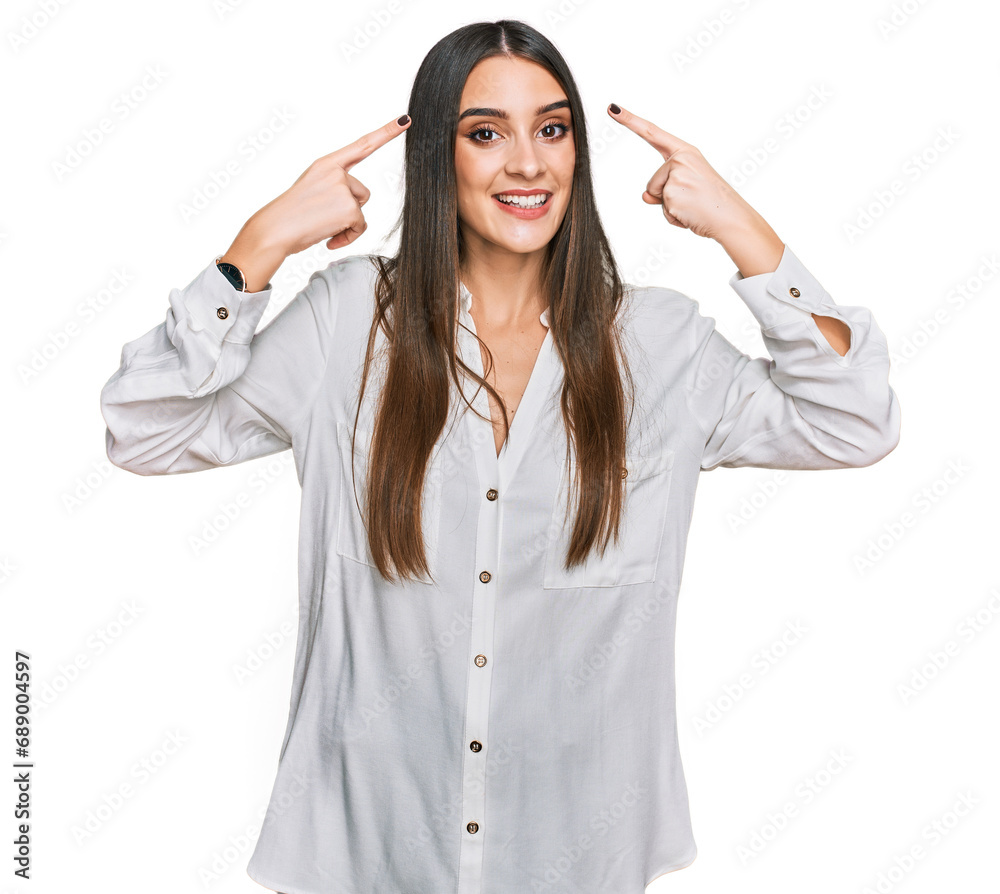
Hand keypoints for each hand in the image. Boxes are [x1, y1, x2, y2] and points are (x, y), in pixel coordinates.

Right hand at [254, 114, 411, 255]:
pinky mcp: (349, 207)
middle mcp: (335, 171)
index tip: (404, 121)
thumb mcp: (312, 191)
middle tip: (322, 216)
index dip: (385, 133)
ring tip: (323, 225)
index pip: (362, 145)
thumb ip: (334, 189)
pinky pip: (360, 227)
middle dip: (349, 209)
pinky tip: (329, 238)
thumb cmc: (291, 215)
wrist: (275, 230)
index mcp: (325, 164)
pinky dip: (348, 237)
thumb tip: (354, 208)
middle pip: (362, 193)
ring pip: (361, 210)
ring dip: (348, 223)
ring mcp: (342, 187)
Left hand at [608, 104, 759, 242]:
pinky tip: (692, 214)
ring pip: (656, 197)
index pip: (652, 134)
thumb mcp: (686, 190)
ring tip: (694, 206)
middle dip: (665, 198)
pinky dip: (675, 218)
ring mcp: (677, 175)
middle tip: (693, 200)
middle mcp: (680, 159)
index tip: (612, 108)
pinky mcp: (673, 194)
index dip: (631, 121)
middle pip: (652, 183)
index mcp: (685, 152)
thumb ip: (663, 189)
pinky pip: (663, 211)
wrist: (731, 218)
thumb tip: (645, 196)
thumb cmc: (711, 204)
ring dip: (671, 208)